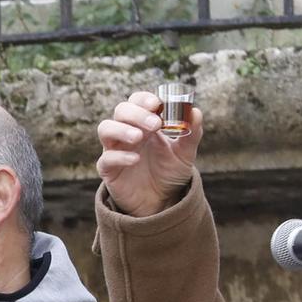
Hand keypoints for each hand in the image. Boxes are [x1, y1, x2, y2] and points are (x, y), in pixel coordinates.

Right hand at [96, 93, 199, 217]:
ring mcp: (116, 149)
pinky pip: (106, 158)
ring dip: (121, 129)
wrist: (162, 202)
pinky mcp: (109, 170)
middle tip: (155, 124)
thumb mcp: (185, 153)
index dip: (143, 99)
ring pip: (105, 129)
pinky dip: (119, 156)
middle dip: (137, 113)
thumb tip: (195, 112)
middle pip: (121, 110)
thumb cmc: (169, 172)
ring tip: (138, 137)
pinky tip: (135, 159)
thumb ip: (192, 133)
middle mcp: (127, 132)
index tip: (156, 104)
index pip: (137, 101)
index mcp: (144, 123)